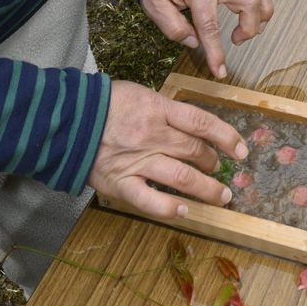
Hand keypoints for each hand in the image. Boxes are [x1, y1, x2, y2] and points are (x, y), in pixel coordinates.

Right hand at [88, 79, 248, 220]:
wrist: (65, 119)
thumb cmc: (103, 104)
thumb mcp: (140, 93)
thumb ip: (165, 109)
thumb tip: (193, 125)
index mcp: (157, 109)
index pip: (202, 123)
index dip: (227, 137)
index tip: (241, 149)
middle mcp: (152, 135)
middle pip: (196, 152)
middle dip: (215, 164)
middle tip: (222, 171)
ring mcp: (137, 161)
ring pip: (182, 177)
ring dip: (206, 189)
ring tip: (220, 196)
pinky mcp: (120, 183)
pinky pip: (150, 200)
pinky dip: (170, 208)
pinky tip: (186, 212)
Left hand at [140, 0, 295, 77]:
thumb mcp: (154, 2)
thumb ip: (172, 25)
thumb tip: (195, 42)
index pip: (211, 25)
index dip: (216, 51)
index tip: (220, 72)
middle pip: (249, 4)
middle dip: (248, 28)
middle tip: (235, 40)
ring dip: (262, 12)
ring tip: (250, 27)